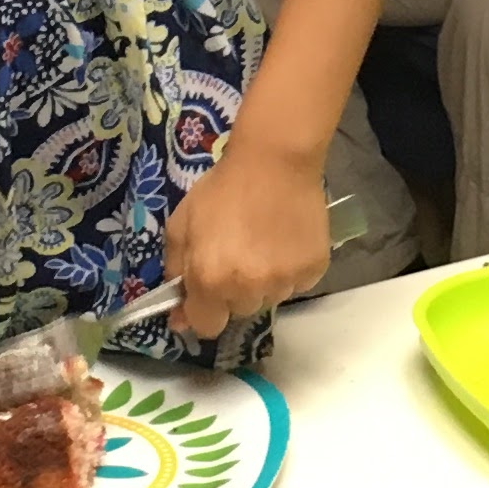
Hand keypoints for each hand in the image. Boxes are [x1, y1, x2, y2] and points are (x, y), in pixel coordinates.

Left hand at [163, 142, 331, 332]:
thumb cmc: (222, 189)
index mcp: (210, 280)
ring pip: (270, 297)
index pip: (207, 327)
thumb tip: (178, 318)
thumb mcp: (181, 225)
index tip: (206, 291)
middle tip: (238, 252)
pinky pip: (297, 284)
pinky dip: (290, 269)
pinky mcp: (314, 270)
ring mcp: (285, 281)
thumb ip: (174, 272)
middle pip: (240, 310)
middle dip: (234, 290)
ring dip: (264, 281)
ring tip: (264, 242)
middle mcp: (248, 289)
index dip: (204, 310)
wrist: (274, 160)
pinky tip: (285, 240)